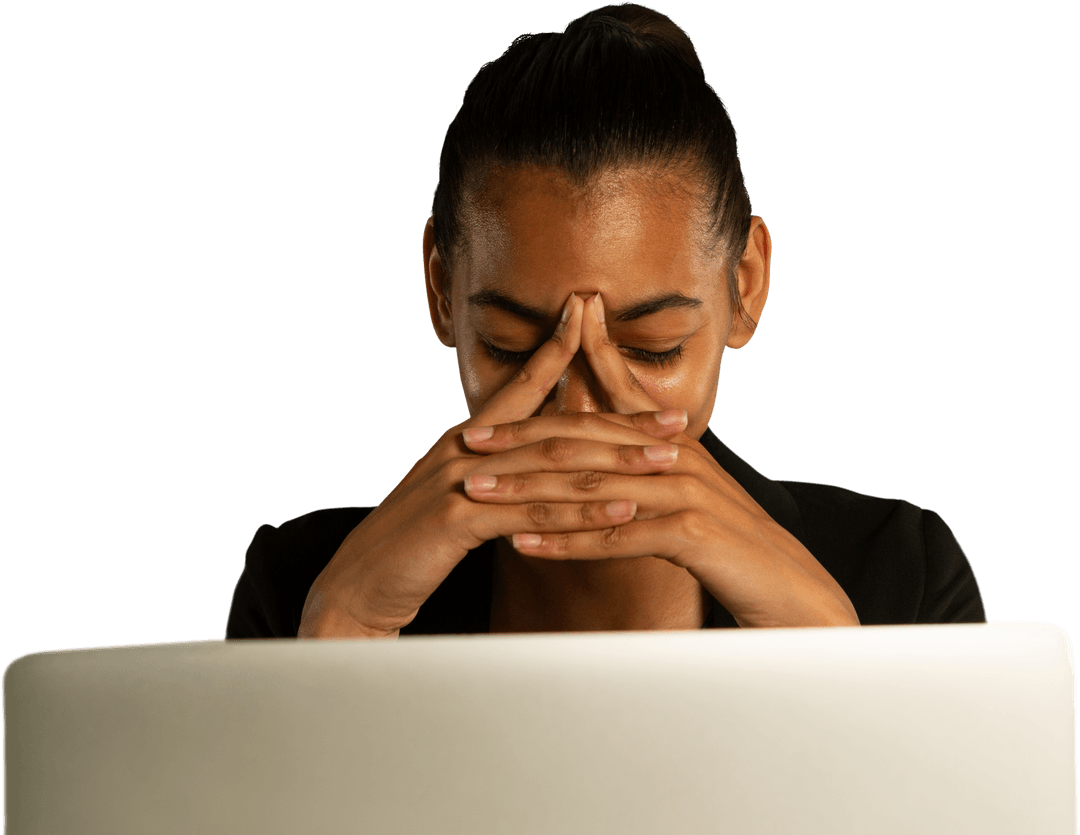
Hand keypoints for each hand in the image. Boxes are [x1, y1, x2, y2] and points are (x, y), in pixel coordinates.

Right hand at [298, 293, 686, 638]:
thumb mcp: (452, 498)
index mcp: (465, 440)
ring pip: (552, 465)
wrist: (353, 588)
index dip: (559, 351)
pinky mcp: (456, 519)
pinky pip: (533, 512)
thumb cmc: (409, 547)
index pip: (521, 387)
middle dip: (620, 420)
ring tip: (668, 461)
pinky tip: (623, 511)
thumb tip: (529, 465)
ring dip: (616, 462)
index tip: (593, 319)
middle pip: (555, 426)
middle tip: (676, 418)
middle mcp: (463, 448)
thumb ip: (491, 474)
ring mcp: (459, 480)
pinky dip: (581, 511)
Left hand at [461, 292, 859, 627]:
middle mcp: (674, 455)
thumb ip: (640, 466)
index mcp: (666, 442)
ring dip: (530, 490)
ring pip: (593, 485)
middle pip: (583, 441)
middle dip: (520, 442)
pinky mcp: (693, 530)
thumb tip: (597, 453)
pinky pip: (617, 534)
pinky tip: (525, 544)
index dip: (534, 416)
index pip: (591, 415)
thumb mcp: (681, 494)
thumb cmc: (729, 544)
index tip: (481, 418)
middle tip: (465, 445)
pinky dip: (568, 539)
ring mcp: (685, 490)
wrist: (791, 588)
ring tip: (478, 493)